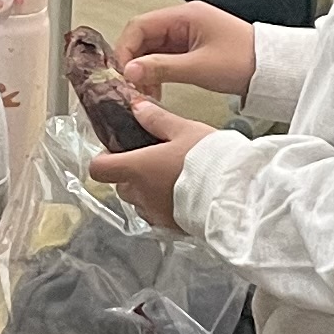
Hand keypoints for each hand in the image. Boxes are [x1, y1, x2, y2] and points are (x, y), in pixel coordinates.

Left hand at [84, 102, 210, 223]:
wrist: (235, 193)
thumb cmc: (209, 159)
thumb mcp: (184, 129)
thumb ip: (156, 119)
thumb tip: (136, 106)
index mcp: (137, 169)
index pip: (99, 169)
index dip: (104, 160)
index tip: (117, 151)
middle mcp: (140, 194)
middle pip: (120, 186)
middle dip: (131, 174)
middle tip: (153, 160)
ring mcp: (154, 213)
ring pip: (138, 202)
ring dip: (147, 191)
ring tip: (171, 177)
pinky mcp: (170, 226)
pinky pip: (156, 215)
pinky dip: (162, 205)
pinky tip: (182, 194)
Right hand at [116, 1, 256, 100]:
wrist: (273, 69)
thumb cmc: (244, 61)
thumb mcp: (199, 68)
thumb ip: (161, 69)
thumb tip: (129, 71)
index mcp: (185, 16)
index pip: (139, 26)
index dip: (126, 49)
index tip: (122, 73)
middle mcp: (184, 21)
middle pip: (143, 37)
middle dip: (133, 62)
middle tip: (130, 86)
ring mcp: (188, 34)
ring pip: (152, 49)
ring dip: (144, 70)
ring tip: (144, 92)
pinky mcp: (193, 48)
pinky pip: (165, 57)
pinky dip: (157, 72)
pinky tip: (156, 89)